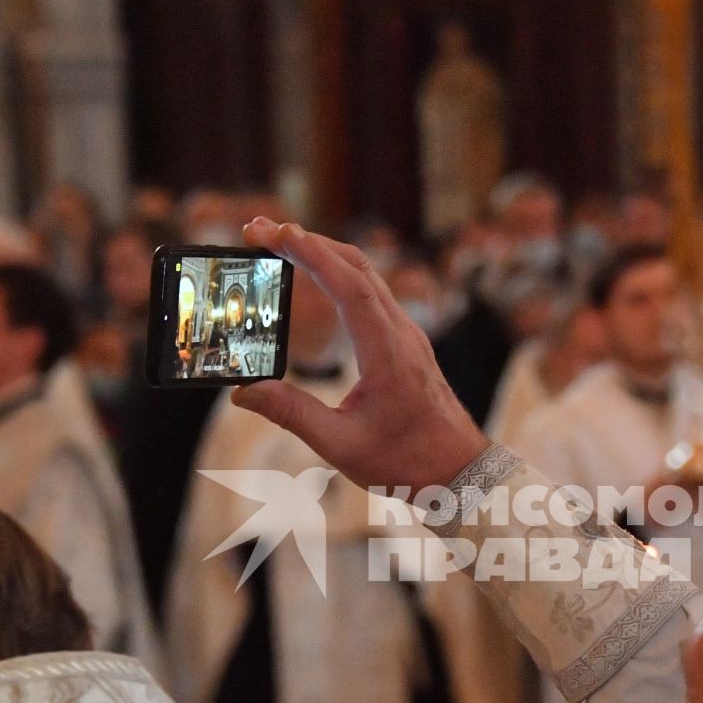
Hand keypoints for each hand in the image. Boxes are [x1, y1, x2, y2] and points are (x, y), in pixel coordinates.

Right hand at [230, 219, 489, 491]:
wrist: (459, 472)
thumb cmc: (406, 462)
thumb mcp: (342, 446)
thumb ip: (292, 414)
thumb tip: (243, 392)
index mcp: (388, 353)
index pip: (351, 287)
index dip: (313, 254)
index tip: (275, 233)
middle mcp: (401, 334)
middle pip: (357, 267)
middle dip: (308, 241)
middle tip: (259, 230)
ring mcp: (407, 334)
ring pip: (366, 275)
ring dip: (324, 253)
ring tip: (279, 243)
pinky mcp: (405, 341)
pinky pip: (371, 292)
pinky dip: (339, 273)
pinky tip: (315, 276)